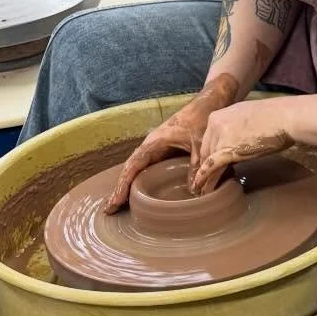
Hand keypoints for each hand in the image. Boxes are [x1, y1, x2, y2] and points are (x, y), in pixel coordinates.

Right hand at [104, 78, 235, 211]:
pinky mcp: (165, 154)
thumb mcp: (200, 143)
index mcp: (154, 142)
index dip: (123, 184)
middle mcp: (151, 147)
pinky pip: (149, 169)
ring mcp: (157, 151)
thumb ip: (196, 165)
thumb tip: (193, 190)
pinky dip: (141, 182)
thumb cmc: (200, 119)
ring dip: (128, 187)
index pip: (133, 165)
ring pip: (138, 170)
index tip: (115, 200)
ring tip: (118, 207)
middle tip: (109, 210)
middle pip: (130, 170)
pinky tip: (139, 196)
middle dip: (120, 189)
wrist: (207, 105)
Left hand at [191, 97, 303, 193]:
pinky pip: (212, 167)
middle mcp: (215, 124)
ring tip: (202, 188)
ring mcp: (220, 137)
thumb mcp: (248, 117)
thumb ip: (236, 128)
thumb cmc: (275, 117)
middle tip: (205, 179)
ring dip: (206, 175)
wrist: (285, 118)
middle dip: (205, 165)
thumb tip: (237, 141)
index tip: (211, 165)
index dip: (210, 154)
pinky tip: (201, 187)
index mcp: (219, 115)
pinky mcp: (227, 150)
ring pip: (208, 160)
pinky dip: (206, 178)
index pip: (209, 138)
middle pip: (206, 150)